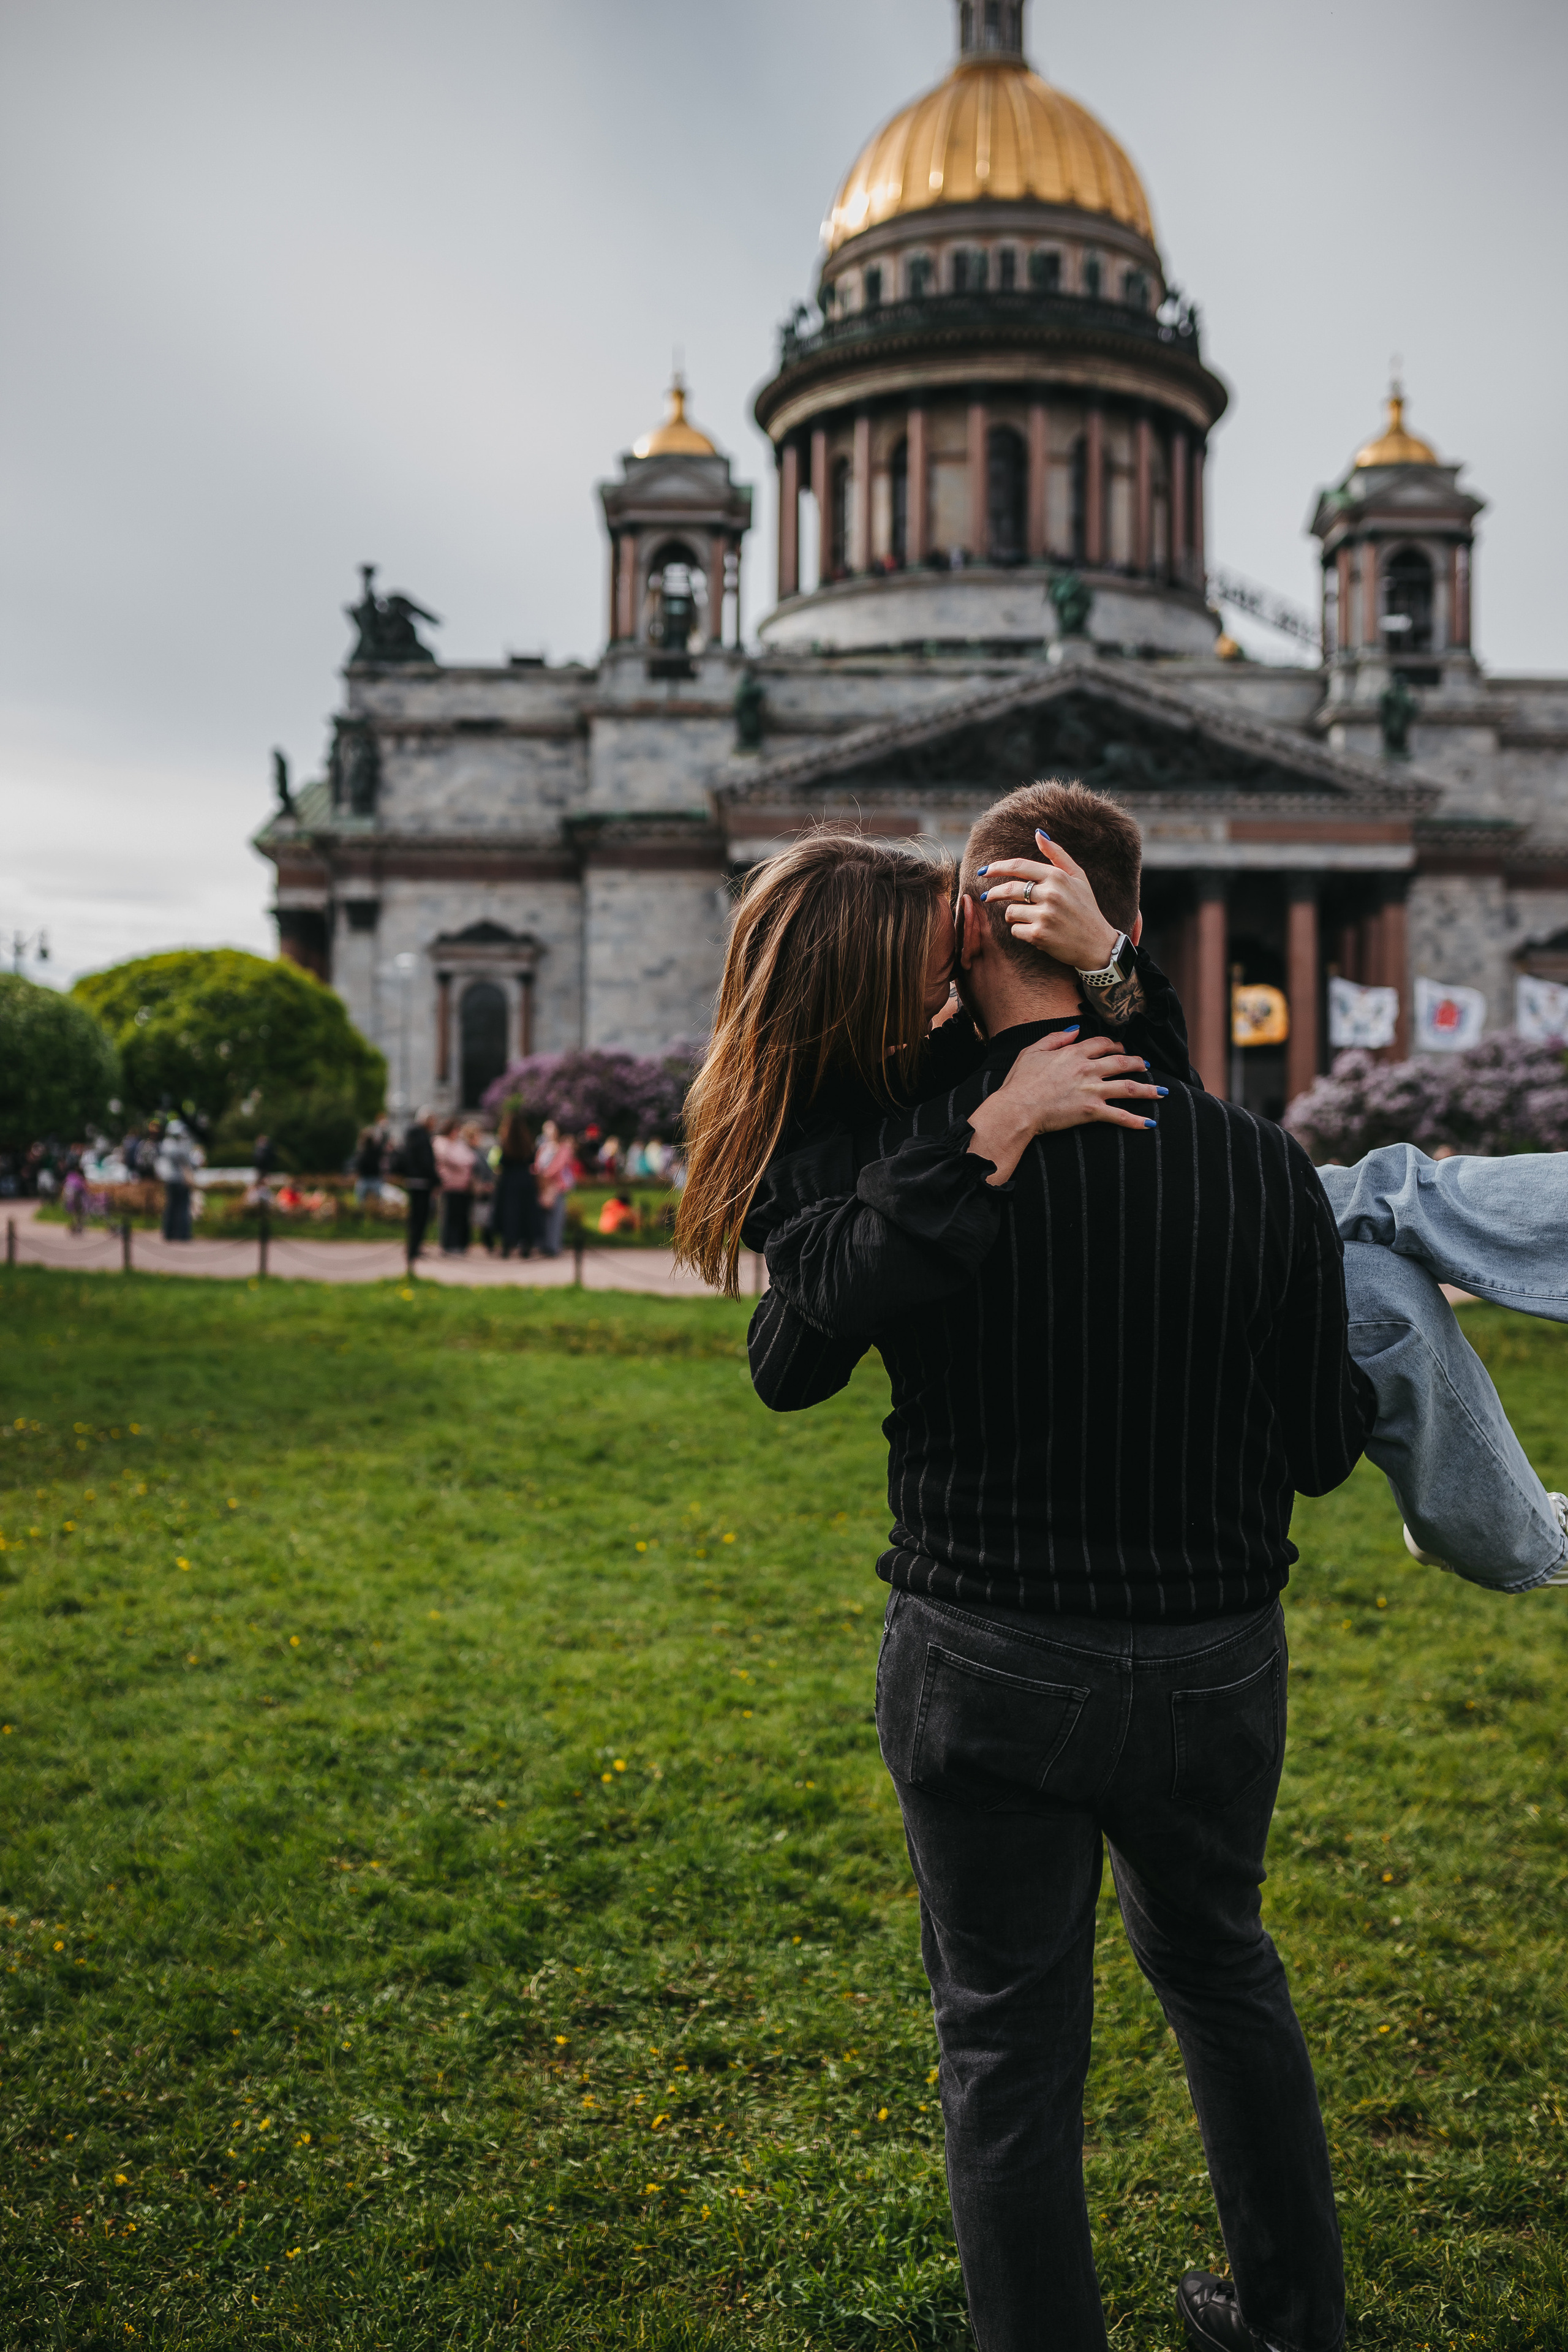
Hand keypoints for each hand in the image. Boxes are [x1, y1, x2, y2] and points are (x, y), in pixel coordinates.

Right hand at [966, 1030, 1165, 1184]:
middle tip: (1147, 1064)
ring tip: (1163, 1092)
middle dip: (1138, 1063)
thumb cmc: (1020, 1081)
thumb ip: (1055, 1038)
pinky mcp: (1091, 1111)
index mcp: (1073, 1053)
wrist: (1017, 1108)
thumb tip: (1074, 1030)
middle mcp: (1087, 1068)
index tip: (1120, 1046)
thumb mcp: (1032, 1050)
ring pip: (1128, 1087)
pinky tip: (1150, 1124)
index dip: (1114, 1044)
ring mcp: (1092, 1090)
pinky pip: (1119, 1116)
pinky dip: (1136, 1121)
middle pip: (1121, 1062)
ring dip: (1149, 1089)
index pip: (1101, 1043)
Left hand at [978, 831, 1117, 968]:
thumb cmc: (1086, 909)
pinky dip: (1021, 932)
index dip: (997, 867)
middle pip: (1009, 889)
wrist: (1098, 945)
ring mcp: (1044, 915)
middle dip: (993, 893)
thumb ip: (1057, 855)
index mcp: (1057, 877)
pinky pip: (1015, 930)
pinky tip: (1036, 932)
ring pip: (1010, 911)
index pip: (1019, 866)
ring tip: (1029, 919)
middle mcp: (1050, 894)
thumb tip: (1038, 833)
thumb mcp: (1078, 878)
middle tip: (986, 896)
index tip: (984, 870)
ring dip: (1013, 916)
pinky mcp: (1039, 935)